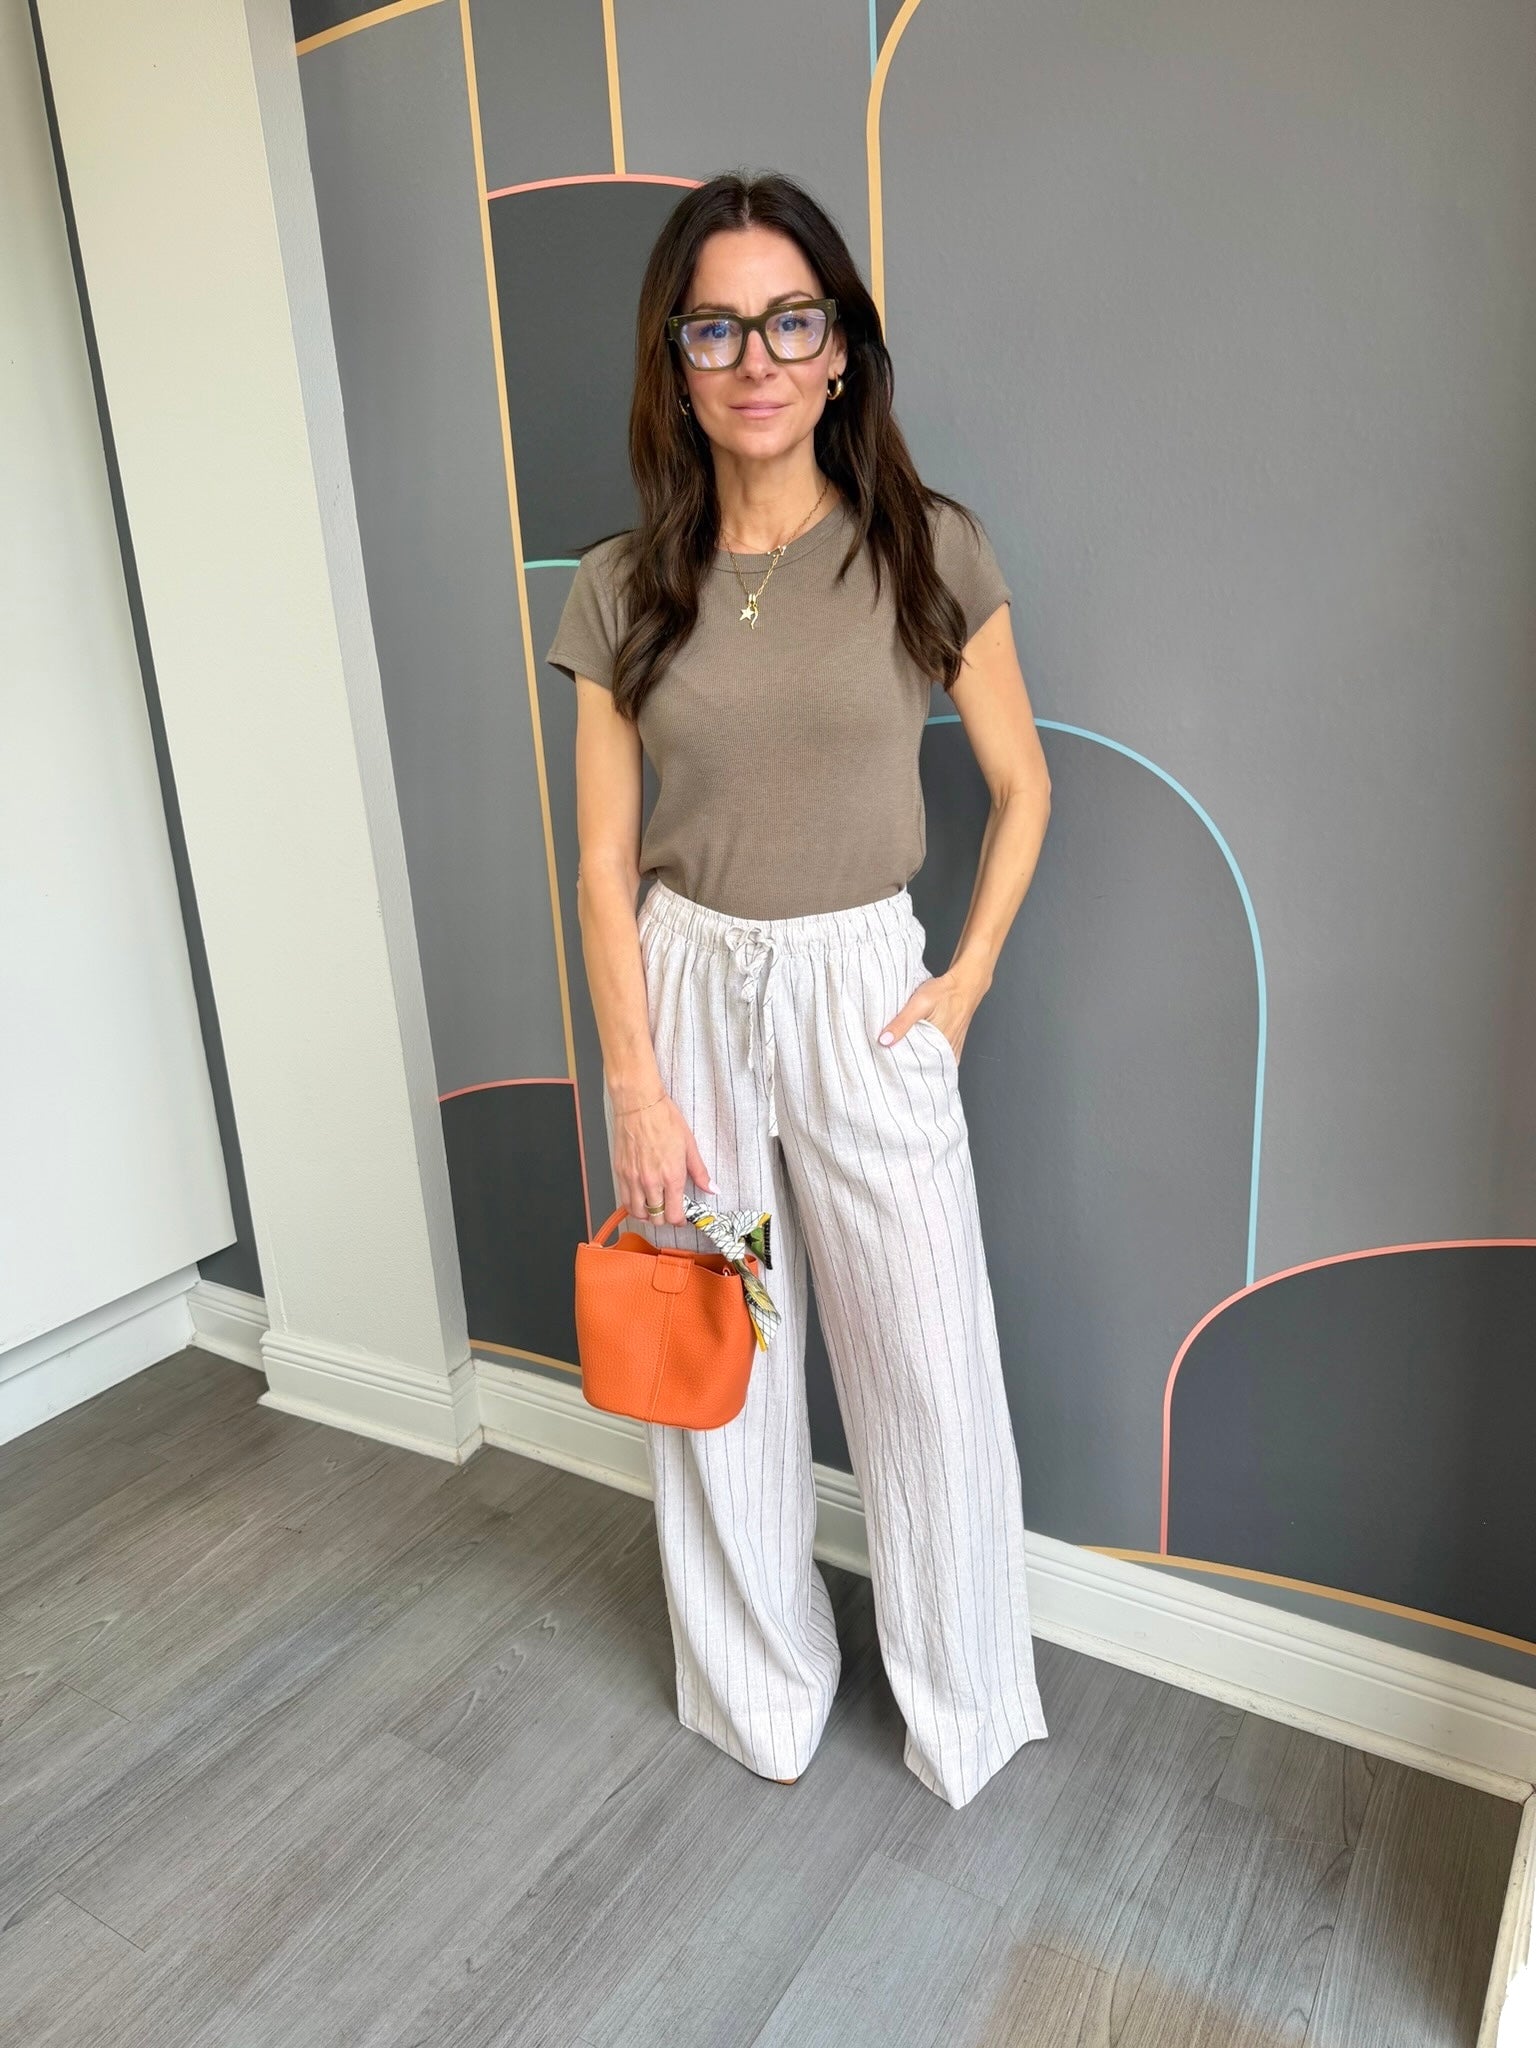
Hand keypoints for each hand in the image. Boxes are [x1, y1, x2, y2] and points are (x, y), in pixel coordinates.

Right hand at [612, 1093, 715, 1224]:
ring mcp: (633, 1179)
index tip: (682, 1217)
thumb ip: (700, 1172)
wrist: (639, 1105)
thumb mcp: (689, 1146)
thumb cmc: (664, 1120)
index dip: (679, 1220)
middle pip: (656, 1218)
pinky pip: (624, 1200)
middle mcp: (651, 1182)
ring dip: (647, 1215)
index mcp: (671, 1177)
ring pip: (638, 1213)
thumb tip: (712, 1189)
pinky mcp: (620, 1173)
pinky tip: (640, 1200)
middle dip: (665, 1218)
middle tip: (670, 1209)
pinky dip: (633, 1206)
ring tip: (654, 1208)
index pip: (673, 1215)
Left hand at [877, 969, 977, 1062]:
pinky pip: (940, 1059)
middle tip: (894, 1060)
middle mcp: (947, 1050)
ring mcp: (952, 1049)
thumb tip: (885, 1040)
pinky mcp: (953, 1045)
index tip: (889, 1062)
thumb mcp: (919, 1004)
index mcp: (939, 1045)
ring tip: (905, 1056)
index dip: (901, 1066)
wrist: (965, 985)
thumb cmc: (945, 992)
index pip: (916, 1066)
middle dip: (908, 1065)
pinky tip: (921, 1052)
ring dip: (919, 1061)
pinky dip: (929, 1058)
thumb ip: (902, 1022)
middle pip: (923, 1066)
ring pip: (932, 1063)